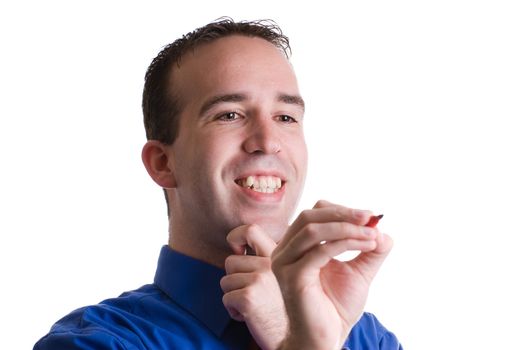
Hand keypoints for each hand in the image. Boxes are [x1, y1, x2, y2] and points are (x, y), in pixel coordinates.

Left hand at [220, 224, 287, 349]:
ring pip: (226, 280)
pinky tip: (250, 316)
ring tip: (253, 304)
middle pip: (231, 260)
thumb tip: (242, 247)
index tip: (239, 248)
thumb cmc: (289, 309)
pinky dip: (233, 311)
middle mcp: (271, 262)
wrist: (301, 339)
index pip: (250, 230)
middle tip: (251, 292)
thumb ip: (273, 260)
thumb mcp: (286, 277)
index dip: (237, 235)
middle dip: (235, 278)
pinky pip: (227, 298)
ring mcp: (260, 278)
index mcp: (280, 255)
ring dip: (234, 295)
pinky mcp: (250, 297)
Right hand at [271, 200, 392, 349]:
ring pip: (313, 230)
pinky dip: (347, 243)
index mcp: (296, 246)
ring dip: (347, 228)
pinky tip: (367, 246)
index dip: (340, 210)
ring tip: (372, 234)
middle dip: (343, 213)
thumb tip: (381, 228)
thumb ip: (369, 249)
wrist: (326, 338)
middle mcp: (285, 251)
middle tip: (370, 218)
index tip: (369, 216)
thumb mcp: (359, 271)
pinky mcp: (292, 277)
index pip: (313, 214)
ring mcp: (285, 263)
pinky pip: (320, 251)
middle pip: (309, 216)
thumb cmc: (336, 307)